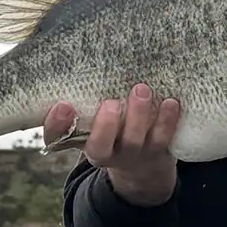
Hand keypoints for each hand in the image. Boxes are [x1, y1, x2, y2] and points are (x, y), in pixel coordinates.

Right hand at [42, 83, 180, 206]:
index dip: (56, 124)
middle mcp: (103, 153)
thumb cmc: (112, 130)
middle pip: (99, 146)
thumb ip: (86, 100)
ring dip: (138, 116)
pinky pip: (162, 139)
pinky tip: (170, 102)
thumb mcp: (93, 120)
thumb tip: (82, 60)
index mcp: (80, 141)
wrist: (143, 166)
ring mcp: (131, 155)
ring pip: (133, 141)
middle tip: (110, 102)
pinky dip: (167, 121)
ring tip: (142, 90)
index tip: (63, 105)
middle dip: (105, 125)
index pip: (57, 137)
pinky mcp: (157, 153)